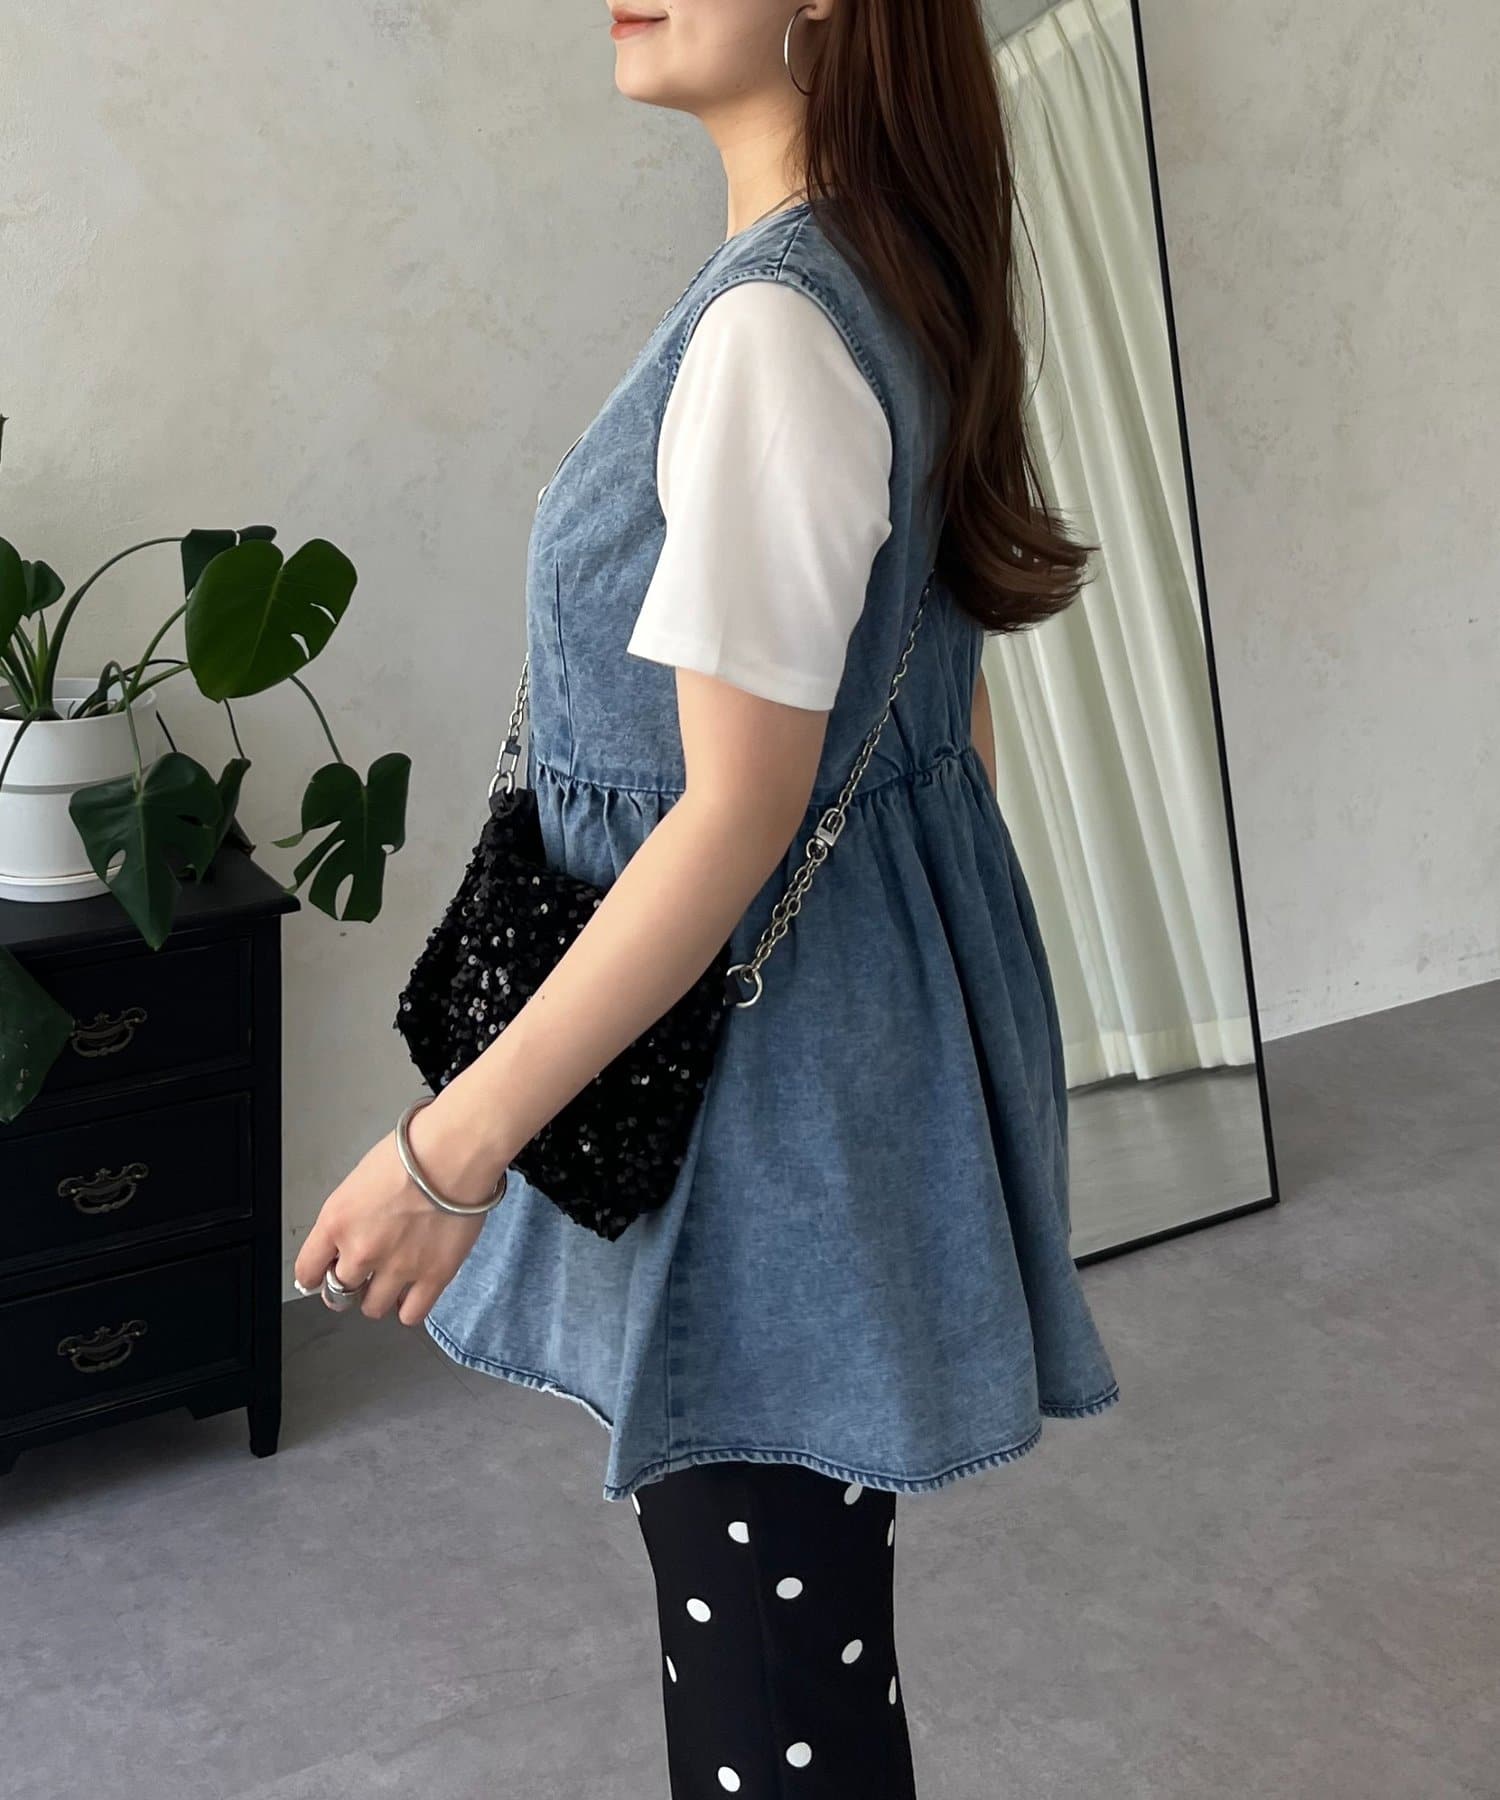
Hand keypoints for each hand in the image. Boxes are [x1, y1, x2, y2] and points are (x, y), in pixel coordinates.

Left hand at [292, 1098, 506, 1326]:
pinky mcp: (433, 1276)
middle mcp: (361, 1251)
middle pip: (339, 1293)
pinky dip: (407, 1307)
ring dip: (378, 1296)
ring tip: (392, 1278)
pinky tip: (413, 1290)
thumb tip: (349, 1236)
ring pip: (372, 1308)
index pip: (307, 1271)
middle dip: (349, 1283)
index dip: (316, 1274)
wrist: (455, 1152)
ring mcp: (397, 1268)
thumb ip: (347, 1218)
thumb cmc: (412, 1152)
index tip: (323, 1273)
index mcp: (336, 1223)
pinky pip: (411, 1314)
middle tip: (364, 1271)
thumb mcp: (359, 1180)